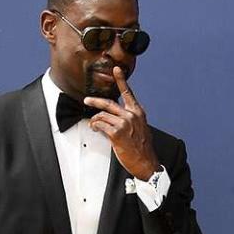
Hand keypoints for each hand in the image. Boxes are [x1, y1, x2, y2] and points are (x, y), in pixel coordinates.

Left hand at [84, 65, 160, 179]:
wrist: (146, 163)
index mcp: (138, 113)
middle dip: (95, 101)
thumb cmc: (142, 149)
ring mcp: (124, 124)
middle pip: (108, 103)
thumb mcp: (140, 130)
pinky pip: (100, 125)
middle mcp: (131, 115)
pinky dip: (95, 127)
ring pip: (102, 116)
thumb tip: (115, 119)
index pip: (128, 93)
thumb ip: (130, 121)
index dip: (121, 80)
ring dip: (95, 120)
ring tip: (94, 125)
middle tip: (87, 100)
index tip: (117, 69)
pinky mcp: (117, 133)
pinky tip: (96, 129)